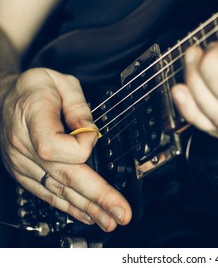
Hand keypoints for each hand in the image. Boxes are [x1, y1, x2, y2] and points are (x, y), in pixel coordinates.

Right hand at [0, 68, 130, 231]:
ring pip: (58, 190)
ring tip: (109, 220)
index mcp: (32, 117)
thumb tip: (90, 133)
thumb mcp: (61, 82)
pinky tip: (86, 215)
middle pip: (63, 177)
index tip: (91, 134)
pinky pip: (48, 193)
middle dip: (97, 198)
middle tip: (120, 213)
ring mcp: (22, 163)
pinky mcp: (25, 172)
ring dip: (87, 208)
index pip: (54, 146)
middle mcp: (24, 146)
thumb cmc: (35, 88)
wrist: (6, 95)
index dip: (80, 145)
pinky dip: (69, 206)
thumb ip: (79, 105)